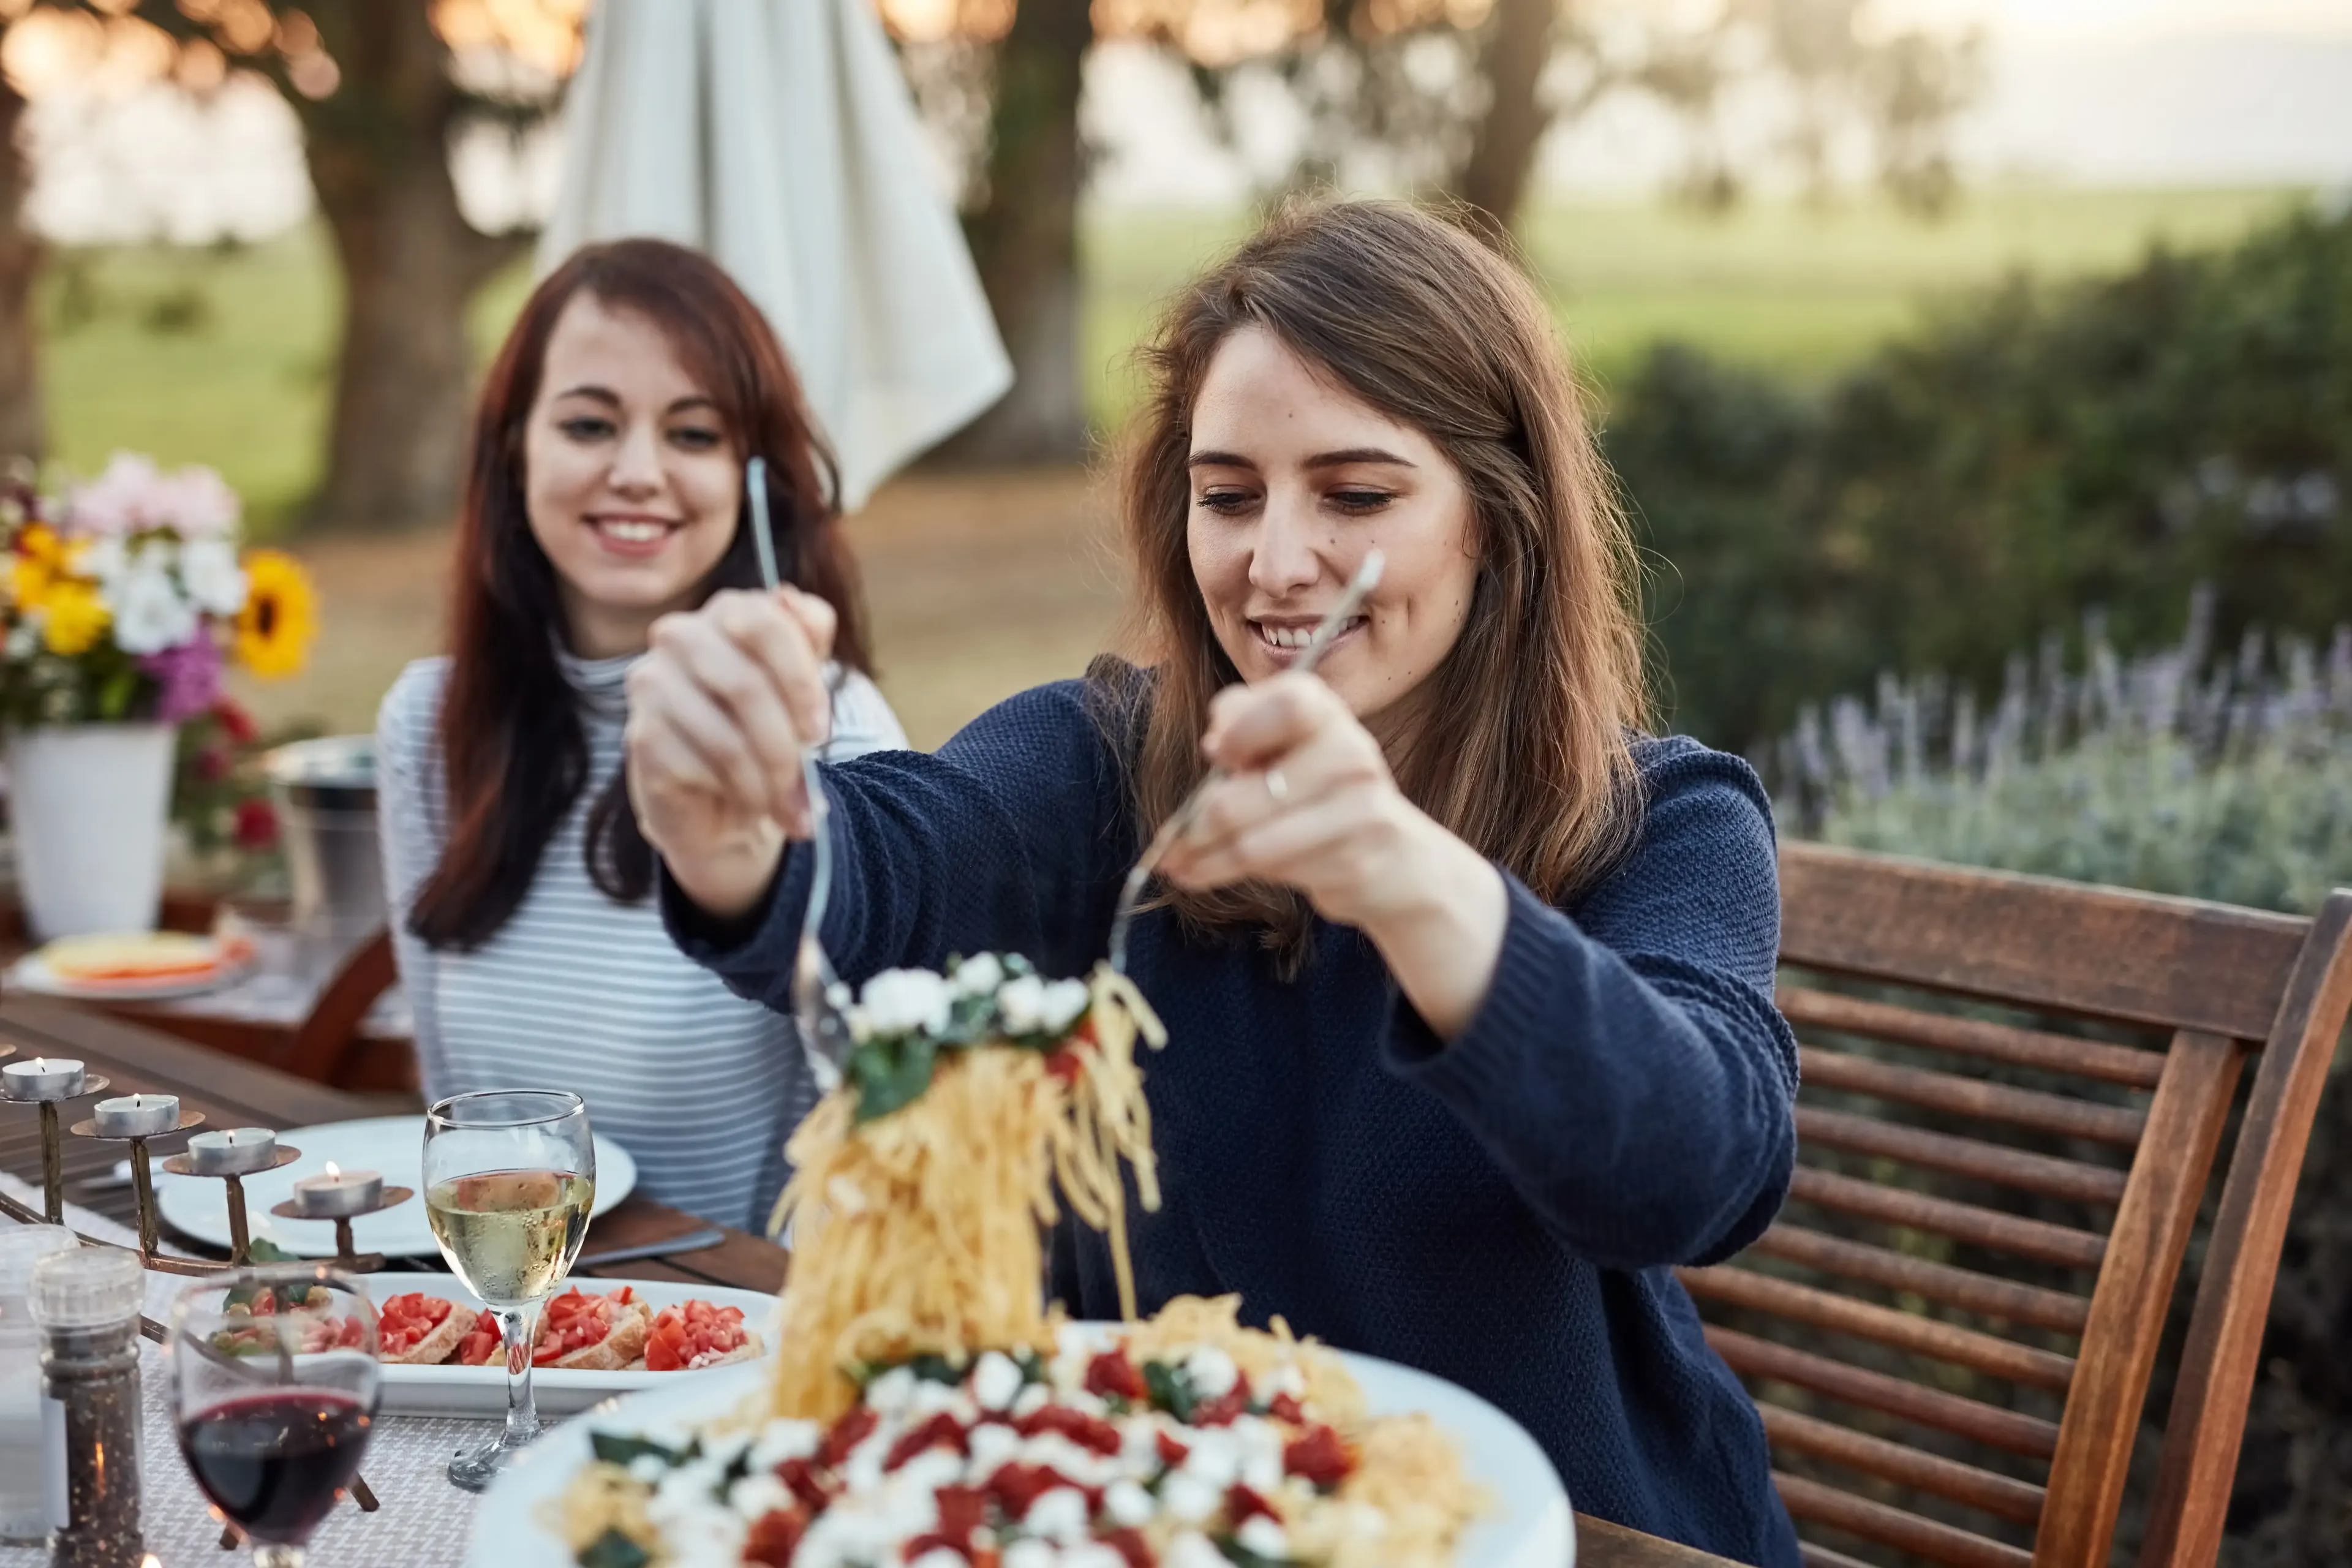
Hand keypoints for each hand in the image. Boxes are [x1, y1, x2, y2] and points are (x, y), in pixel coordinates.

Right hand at [623, 586, 836, 920]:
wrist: (719, 795)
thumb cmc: (765, 726)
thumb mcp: (802, 679)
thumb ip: (808, 634)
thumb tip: (792, 601)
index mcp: (727, 611)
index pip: (765, 623)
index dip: (801, 681)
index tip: (819, 730)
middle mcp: (680, 635)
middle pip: (746, 685)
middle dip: (785, 744)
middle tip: (804, 780)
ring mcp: (652, 683)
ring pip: (726, 737)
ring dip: (766, 780)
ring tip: (783, 803)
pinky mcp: (640, 734)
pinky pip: (702, 768)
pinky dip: (737, 792)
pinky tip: (748, 801)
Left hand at [1160, 673, 1506, 1036]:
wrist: (1398, 859)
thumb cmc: (1323, 796)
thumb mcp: (1288, 749)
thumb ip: (1246, 730)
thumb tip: (1214, 745)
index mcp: (1330, 714)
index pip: (1290, 703)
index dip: (1243, 727)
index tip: (1215, 754)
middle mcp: (1353, 754)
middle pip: (1254, 790)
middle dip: (1199, 822)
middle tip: (1172, 840)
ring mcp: (1361, 810)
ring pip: (1255, 842)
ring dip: (1205, 858)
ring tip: (1177, 863)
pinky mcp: (1356, 862)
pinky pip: (1275, 872)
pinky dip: (1227, 875)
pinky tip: (1205, 874)